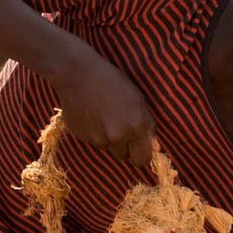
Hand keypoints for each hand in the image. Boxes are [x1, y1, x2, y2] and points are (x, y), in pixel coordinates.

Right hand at [48, 48, 157, 167]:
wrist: (77, 72)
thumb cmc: (111, 81)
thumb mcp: (138, 99)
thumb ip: (148, 126)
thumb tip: (155, 149)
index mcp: (135, 127)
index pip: (142, 159)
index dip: (140, 154)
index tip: (138, 148)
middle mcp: (117, 136)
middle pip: (123, 157)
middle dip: (124, 148)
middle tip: (120, 128)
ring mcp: (97, 138)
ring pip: (107, 148)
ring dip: (108, 139)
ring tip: (104, 115)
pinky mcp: (81, 136)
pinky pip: (93, 141)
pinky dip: (94, 132)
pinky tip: (92, 114)